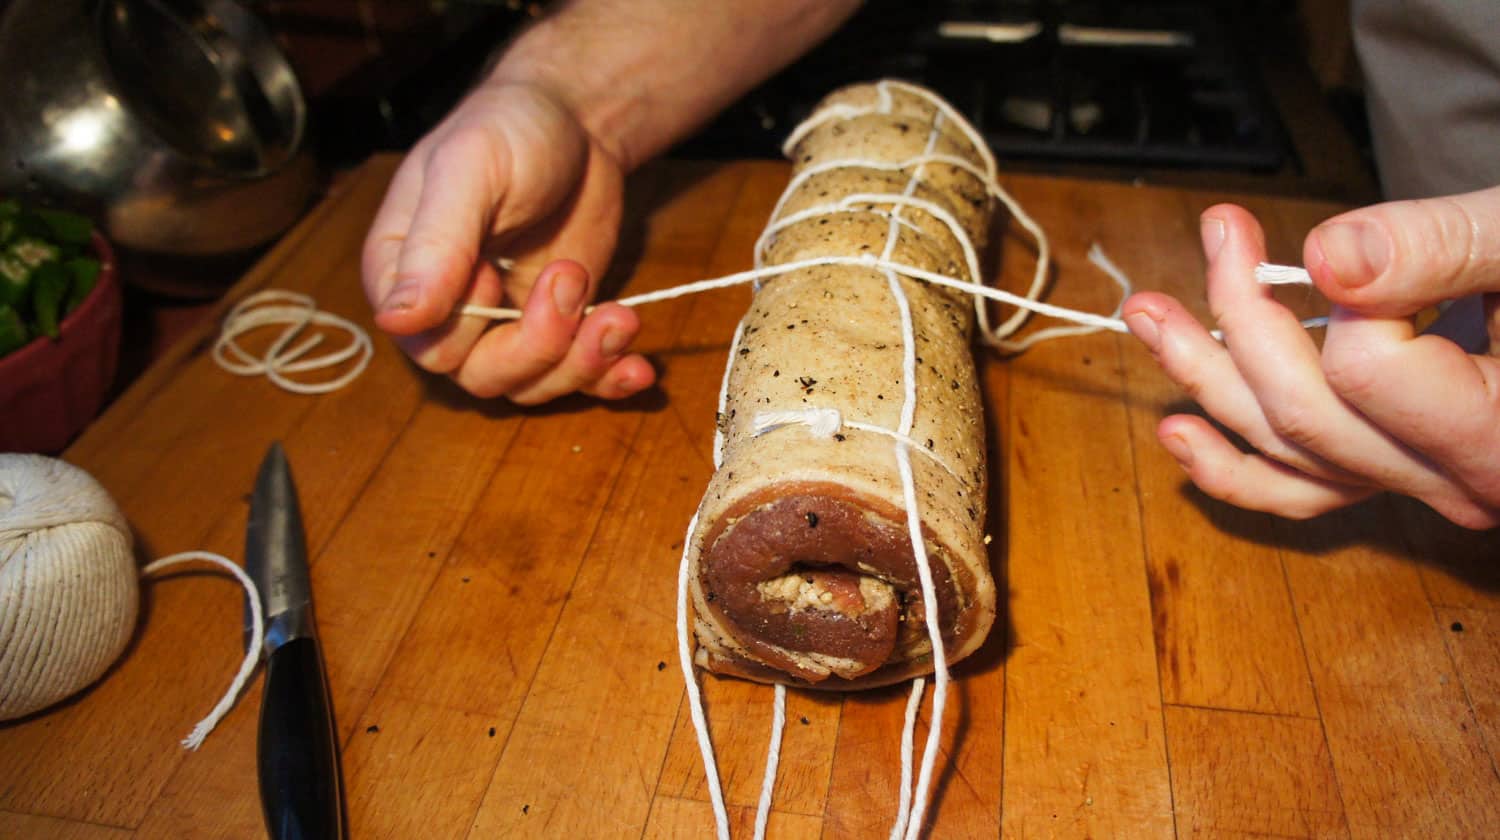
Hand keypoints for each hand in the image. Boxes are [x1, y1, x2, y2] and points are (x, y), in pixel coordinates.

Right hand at [361, 80, 654, 403]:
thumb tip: (398, 318)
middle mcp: (450, 313)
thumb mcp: (469, 171)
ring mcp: (506, 325)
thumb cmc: (509, 130)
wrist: (575, 124)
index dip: (473, 324)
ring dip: (583, 362)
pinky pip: (578, 378)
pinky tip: (639, 368)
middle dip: (540, 344)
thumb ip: (437, 243)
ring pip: (534, 386)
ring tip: (621, 315)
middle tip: (572, 276)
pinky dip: (609, 380)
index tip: (498, 268)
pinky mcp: (560, 328)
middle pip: (485, 377)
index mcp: (404, 276)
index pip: (429, 347)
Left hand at [1122, 187, 1499, 528]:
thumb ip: (1447, 247)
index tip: (1358, 241)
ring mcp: (1434, 489)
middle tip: (1213, 233)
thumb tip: (1329, 257)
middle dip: (1239, 319)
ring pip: (1290, 452)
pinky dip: (1236, 466)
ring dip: (1208, 378)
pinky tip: (1178, 429)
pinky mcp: (1409, 476)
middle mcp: (1469, 484)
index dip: (1352, 297)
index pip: (1369, 373)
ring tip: (1149, 314)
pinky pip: (1306, 492)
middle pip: (1309, 414)